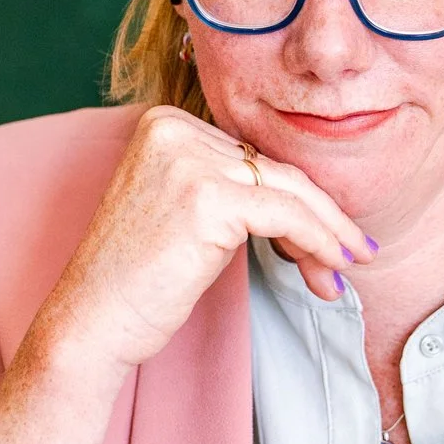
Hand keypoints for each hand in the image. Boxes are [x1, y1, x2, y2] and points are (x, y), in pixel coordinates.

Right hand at [31, 105, 371, 373]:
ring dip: (326, 234)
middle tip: (353, 252)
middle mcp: (174, 129)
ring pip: (288, 191)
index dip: (296, 199)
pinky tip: (333, 267)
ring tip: (348, 268)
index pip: (253, 156)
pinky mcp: (207, 197)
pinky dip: (318, 241)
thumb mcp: (182, 211)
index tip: (328, 235)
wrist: (90, 321)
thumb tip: (307, 201)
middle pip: (273, 169)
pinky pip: (286, 215)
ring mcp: (189, 159)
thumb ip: (229, 188)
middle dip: (319, 217)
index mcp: (164, 122)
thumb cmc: (135, 279)